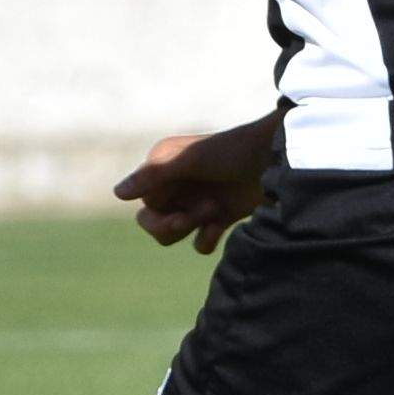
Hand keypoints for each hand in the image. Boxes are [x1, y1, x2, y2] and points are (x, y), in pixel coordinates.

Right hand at [119, 123, 272, 252]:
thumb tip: (118, 194)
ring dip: (190, 228)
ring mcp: (196, 201)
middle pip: (153, 223)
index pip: (144, 206)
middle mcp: (176, 184)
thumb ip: (153, 176)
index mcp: (163, 167)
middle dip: (171, 226)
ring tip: (213, 211)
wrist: (276, 159)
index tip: (180, 213)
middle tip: (195, 216)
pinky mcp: (218, 217)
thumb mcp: (189, 160)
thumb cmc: (231, 152)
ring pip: (172, 235)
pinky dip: (206, 239)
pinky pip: (198, 243)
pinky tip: (219, 227)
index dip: (158, 216)